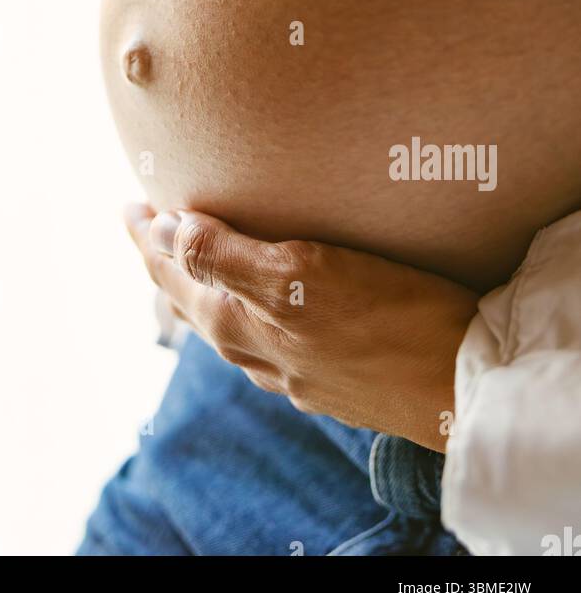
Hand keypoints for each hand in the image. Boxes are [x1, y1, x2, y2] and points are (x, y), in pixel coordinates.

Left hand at [125, 204, 478, 451]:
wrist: (462, 388)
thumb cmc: (388, 318)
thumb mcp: (301, 272)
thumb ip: (226, 254)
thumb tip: (167, 229)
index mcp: (235, 321)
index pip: (170, 270)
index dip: (146, 235)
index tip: (130, 204)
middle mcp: (253, 353)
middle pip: (188, 299)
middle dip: (163, 259)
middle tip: (147, 224)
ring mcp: (290, 373)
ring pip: (222, 325)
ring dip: (197, 288)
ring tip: (189, 261)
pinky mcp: (326, 382)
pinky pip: (259, 344)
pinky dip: (239, 314)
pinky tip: (257, 314)